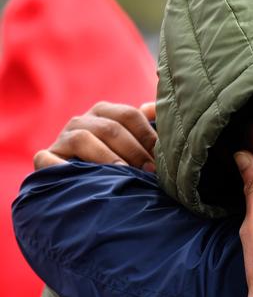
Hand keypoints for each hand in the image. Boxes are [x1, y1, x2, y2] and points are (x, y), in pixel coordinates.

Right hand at [34, 101, 157, 170]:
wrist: (82, 188)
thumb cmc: (118, 162)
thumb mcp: (135, 142)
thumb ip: (149, 125)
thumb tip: (153, 107)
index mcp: (105, 112)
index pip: (130, 115)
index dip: (148, 136)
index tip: (162, 157)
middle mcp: (82, 121)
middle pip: (110, 128)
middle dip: (133, 150)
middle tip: (149, 171)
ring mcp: (62, 138)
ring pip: (83, 139)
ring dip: (106, 157)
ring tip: (123, 173)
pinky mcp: (46, 158)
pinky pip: (48, 159)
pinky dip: (60, 166)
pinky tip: (80, 177)